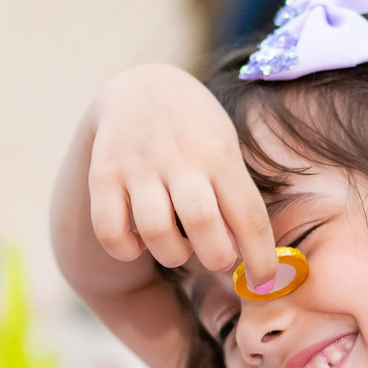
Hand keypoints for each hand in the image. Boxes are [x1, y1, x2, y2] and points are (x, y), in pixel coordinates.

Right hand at [85, 64, 278, 288]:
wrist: (141, 86)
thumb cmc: (196, 132)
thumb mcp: (225, 148)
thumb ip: (234, 196)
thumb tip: (244, 254)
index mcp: (219, 154)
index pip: (249, 215)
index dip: (261, 258)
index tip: (265, 282)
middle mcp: (179, 158)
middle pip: (201, 222)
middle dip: (216, 257)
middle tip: (217, 258)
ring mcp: (138, 166)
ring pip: (156, 230)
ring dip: (173, 254)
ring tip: (179, 247)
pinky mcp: (103, 175)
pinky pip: (110, 231)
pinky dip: (126, 249)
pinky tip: (139, 241)